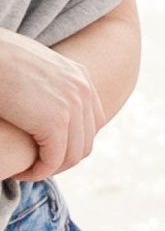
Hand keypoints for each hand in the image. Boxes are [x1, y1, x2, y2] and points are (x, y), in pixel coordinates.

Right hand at [0, 32, 99, 176]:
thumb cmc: (1, 58)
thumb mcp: (34, 69)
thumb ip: (48, 87)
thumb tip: (42, 106)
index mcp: (80, 77)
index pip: (90, 122)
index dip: (70, 143)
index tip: (45, 152)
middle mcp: (82, 90)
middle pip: (84, 141)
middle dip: (61, 160)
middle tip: (36, 167)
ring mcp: (72, 105)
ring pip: (71, 155)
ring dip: (49, 168)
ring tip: (27, 171)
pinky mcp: (55, 122)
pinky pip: (53, 160)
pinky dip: (37, 171)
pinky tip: (21, 172)